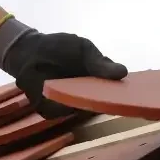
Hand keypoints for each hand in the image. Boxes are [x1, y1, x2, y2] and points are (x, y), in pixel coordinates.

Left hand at [3, 31, 127, 117]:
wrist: (30, 49)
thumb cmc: (59, 48)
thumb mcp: (83, 49)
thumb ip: (100, 62)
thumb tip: (123, 73)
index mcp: (96, 84)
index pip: (113, 94)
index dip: (121, 96)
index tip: (130, 94)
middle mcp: (84, 97)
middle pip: (99, 105)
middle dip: (104, 101)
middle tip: (109, 95)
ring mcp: (66, 105)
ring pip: (80, 110)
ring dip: (83, 102)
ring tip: (86, 92)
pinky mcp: (47, 109)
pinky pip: (59, 112)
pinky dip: (62, 106)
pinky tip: (66, 95)